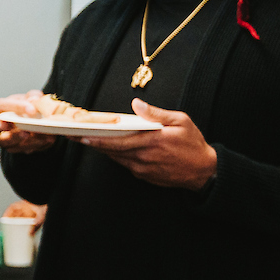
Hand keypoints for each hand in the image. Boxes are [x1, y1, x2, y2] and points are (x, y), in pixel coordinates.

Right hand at [0, 91, 56, 152]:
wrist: (32, 119)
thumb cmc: (26, 106)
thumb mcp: (30, 96)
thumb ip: (33, 96)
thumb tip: (34, 100)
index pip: (1, 106)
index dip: (16, 107)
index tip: (32, 110)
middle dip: (5, 128)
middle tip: (23, 131)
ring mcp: (2, 138)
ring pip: (6, 143)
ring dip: (23, 140)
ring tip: (38, 135)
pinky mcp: (14, 148)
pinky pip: (22, 149)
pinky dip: (36, 144)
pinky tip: (47, 139)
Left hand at [79, 100, 217, 189]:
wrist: (204, 171)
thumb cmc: (193, 144)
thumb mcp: (181, 121)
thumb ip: (156, 113)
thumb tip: (136, 104)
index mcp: (152, 142)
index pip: (117, 141)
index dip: (97, 140)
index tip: (81, 136)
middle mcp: (144, 157)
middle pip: (112, 150)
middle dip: (93, 144)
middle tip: (75, 137)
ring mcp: (142, 169)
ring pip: (117, 158)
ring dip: (103, 150)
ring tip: (88, 139)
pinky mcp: (143, 176)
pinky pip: (125, 164)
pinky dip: (117, 155)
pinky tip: (110, 147)